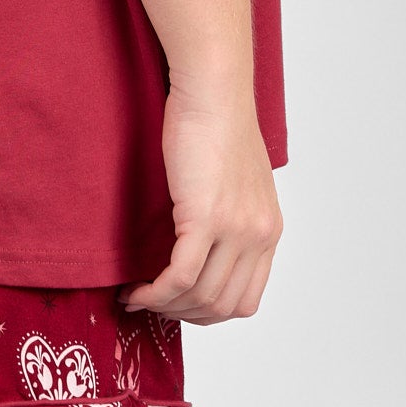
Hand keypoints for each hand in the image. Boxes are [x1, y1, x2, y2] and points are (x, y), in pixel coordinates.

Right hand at [120, 74, 282, 323]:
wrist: (213, 91)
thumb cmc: (216, 122)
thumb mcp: (237, 179)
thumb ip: (231, 215)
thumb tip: (204, 245)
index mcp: (268, 230)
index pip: (246, 300)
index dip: (208, 313)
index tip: (178, 306)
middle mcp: (259, 235)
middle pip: (224, 307)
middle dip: (184, 315)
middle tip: (152, 304)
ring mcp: (236, 229)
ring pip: (201, 297)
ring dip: (165, 306)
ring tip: (139, 296)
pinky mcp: (206, 217)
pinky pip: (180, 276)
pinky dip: (156, 291)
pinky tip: (136, 289)